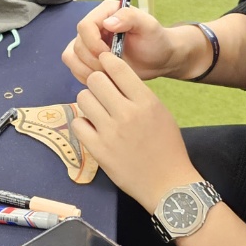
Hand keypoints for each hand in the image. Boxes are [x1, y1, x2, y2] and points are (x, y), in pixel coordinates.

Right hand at [62, 0, 204, 83]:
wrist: (159, 59)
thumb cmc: (156, 41)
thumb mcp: (149, 26)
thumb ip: (130, 18)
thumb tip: (107, 23)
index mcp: (106, 12)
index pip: (85, 26)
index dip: (93, 44)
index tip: (110, 56)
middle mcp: (93, 25)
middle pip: (77, 44)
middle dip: (93, 60)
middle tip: (112, 69)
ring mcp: (88, 42)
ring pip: (71, 57)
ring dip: (87, 70)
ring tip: (108, 75)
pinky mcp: (86, 58)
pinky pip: (74, 67)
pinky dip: (84, 76)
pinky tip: (103, 79)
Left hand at [72, 53, 199, 210]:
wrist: (167, 183)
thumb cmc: (167, 147)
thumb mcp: (160, 112)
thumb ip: (137, 94)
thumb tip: (113, 77)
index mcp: (146, 101)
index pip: (116, 67)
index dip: (107, 62)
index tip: (105, 66)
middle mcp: (126, 113)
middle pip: (95, 80)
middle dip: (97, 84)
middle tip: (102, 94)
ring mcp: (110, 132)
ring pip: (83, 99)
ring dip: (89, 102)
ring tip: (98, 112)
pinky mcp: (98, 149)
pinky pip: (78, 124)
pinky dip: (83, 124)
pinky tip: (93, 129)